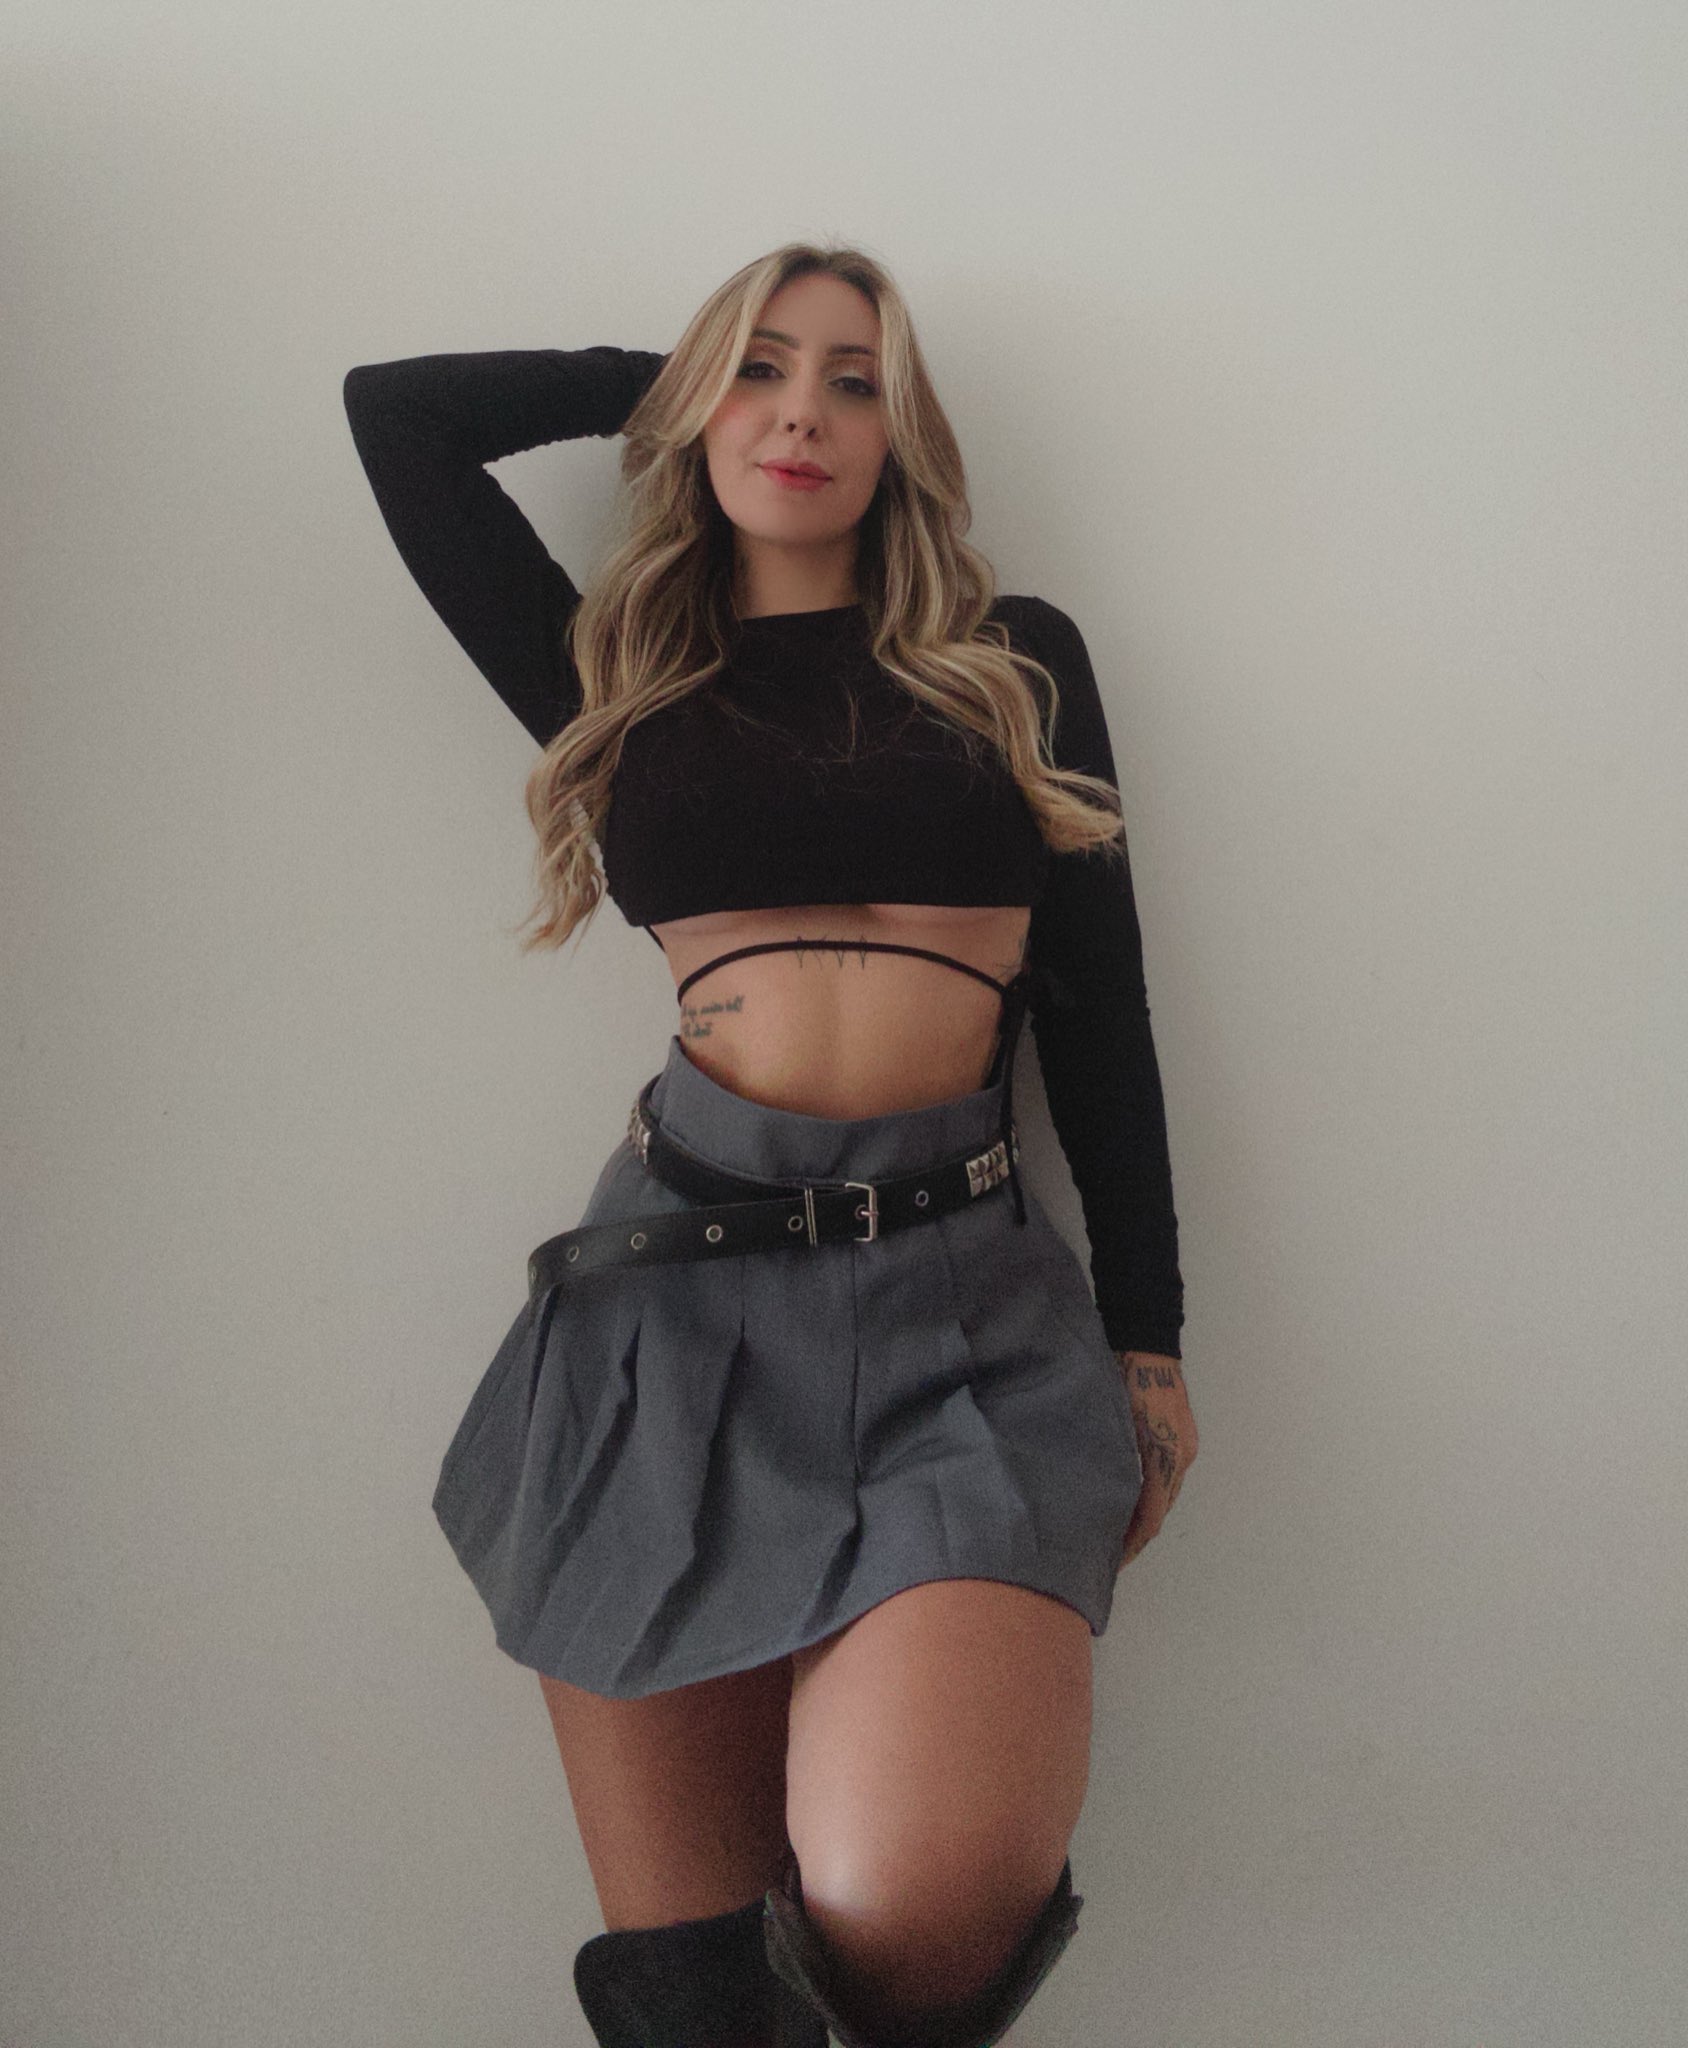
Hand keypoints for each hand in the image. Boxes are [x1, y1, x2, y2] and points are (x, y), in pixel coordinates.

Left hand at [1116, 1352, 1196, 1566]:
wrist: (1145, 1338)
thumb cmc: (1120, 1372)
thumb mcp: (1109, 1419)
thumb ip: (1108, 1460)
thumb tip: (1094, 1501)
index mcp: (1164, 1454)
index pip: (1151, 1516)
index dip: (1131, 1544)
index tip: (1111, 1562)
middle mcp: (1181, 1455)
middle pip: (1161, 1510)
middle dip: (1137, 1537)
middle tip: (1108, 1557)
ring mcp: (1185, 1446)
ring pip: (1165, 1496)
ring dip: (1144, 1518)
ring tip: (1117, 1536)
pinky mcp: (1182, 1437)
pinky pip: (1168, 1478)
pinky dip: (1151, 1496)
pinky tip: (1130, 1503)